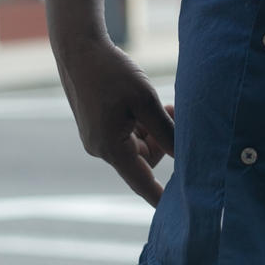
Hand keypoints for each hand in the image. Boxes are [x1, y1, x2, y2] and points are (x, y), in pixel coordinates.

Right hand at [53, 37, 174, 204]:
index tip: (178, 215)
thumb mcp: (145, 101)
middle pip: (145, 160)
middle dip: (163, 140)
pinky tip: (145, 103)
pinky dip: (141, 123)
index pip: (142, 182)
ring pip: (138, 145)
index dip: (161, 198)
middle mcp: (101, 149)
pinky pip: (126, 135)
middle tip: (173, 111)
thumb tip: (186, 156)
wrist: (79, 48)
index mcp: (110, 148)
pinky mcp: (97, 126)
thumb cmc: (112, 72)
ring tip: (163, 103)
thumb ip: (166, 132)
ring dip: (154, 130)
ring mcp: (97, 138)